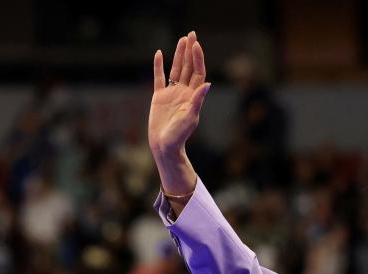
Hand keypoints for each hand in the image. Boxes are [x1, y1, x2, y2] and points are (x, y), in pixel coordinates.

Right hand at [148, 31, 210, 158]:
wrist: (164, 145)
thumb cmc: (179, 135)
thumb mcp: (190, 117)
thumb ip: (198, 100)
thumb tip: (208, 84)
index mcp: (193, 96)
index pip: (198, 72)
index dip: (197, 58)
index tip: (196, 45)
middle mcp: (184, 92)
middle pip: (189, 67)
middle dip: (190, 51)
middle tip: (191, 34)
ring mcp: (171, 93)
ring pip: (176, 69)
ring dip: (179, 55)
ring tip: (181, 39)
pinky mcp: (159, 97)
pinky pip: (159, 78)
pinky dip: (158, 66)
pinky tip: (159, 54)